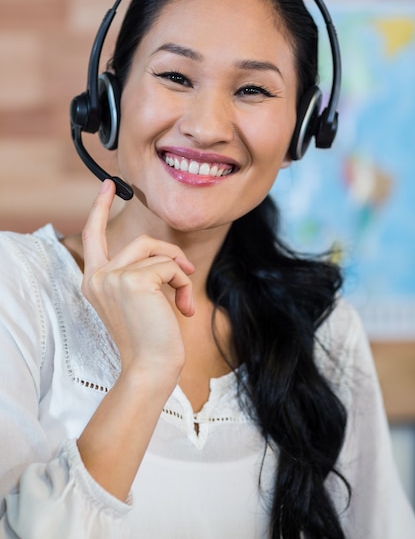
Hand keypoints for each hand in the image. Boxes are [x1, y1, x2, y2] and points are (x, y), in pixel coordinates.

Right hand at [81, 179, 194, 377]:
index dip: (100, 207)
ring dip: (178, 273)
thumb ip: (139, 272)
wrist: (151, 367)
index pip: (92, 235)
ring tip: (183, 299)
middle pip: (141, 240)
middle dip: (169, 253)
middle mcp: (97, 277)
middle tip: (185, 270)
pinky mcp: (133, 279)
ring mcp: (113, 276)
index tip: (109, 184)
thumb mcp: (136, 300)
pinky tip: (182, 309)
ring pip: (157, 252)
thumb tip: (169, 257)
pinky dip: (182, 284)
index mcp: (94, 281)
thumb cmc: (149, 339)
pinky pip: (170, 266)